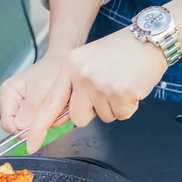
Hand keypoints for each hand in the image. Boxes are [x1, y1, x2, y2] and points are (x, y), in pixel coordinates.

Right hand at [0, 52, 67, 134]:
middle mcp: (11, 99)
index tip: (39, 127)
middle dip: (35, 125)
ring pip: (28, 126)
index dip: (22, 130)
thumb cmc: (52, 70)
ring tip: (57, 108)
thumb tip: (20, 127)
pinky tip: (57, 109)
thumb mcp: (42, 89)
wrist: (63, 62)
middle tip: (52, 114)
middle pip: (17, 126)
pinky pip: (36, 121)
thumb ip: (31, 108)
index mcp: (8, 92)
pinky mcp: (30, 108)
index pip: (7, 123)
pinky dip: (48, 118)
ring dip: (44, 121)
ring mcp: (20, 104)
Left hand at [24, 29, 167, 153]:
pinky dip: (128, 106)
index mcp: (70, 65)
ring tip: (121, 82)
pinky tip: (132, 86)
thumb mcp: (88, 59)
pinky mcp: (120, 94)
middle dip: (92, 111)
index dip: (39, 127)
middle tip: (107, 88)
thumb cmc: (122, 50)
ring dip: (113, 106)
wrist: (151, 37)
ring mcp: (100, 85)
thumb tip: (64, 113)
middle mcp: (81, 75)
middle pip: (78, 117)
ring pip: (102, 117)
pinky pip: (121, 115)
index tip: (30, 144)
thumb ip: (74, 84)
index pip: (50, 102)